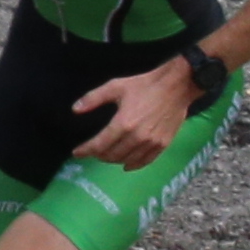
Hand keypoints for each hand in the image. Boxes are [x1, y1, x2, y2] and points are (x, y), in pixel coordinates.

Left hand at [68, 59, 195, 170]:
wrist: (175, 86)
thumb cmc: (144, 85)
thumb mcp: (115, 87)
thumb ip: (93, 99)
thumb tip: (74, 109)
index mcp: (123, 124)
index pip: (99, 145)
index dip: (85, 151)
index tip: (76, 153)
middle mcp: (137, 137)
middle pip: (111, 155)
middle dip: (98, 155)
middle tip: (93, 151)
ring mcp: (151, 142)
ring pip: (127, 160)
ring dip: (114, 160)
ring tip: (107, 155)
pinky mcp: (163, 144)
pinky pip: (145, 161)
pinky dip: (133, 165)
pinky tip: (127, 165)